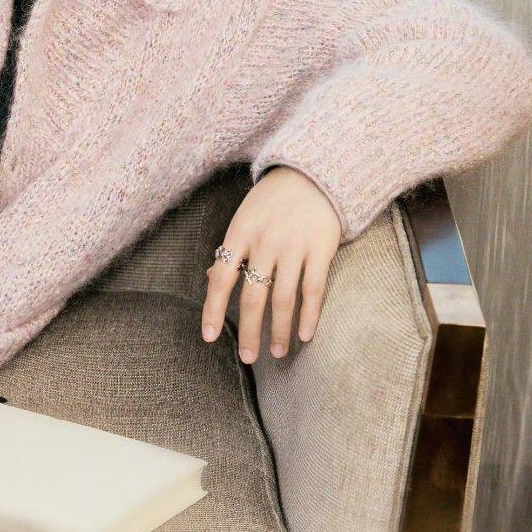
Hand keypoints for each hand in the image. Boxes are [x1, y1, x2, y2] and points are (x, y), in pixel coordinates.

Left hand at [202, 166, 341, 362]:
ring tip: (277, 352)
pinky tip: (306, 335)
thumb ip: (231, 250)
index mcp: (240, 233)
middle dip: (250, 332)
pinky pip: (314, 289)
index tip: (210, 338)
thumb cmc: (273, 200)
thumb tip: (210, 280)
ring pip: (284, 298)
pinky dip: (310, 315)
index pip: (221, 278)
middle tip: (249, 358)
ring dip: (280, 330)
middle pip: (253, 296)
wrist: (314, 173)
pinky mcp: (321, 248)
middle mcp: (265, 241)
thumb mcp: (244, 219)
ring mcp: (294, 245)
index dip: (213, 310)